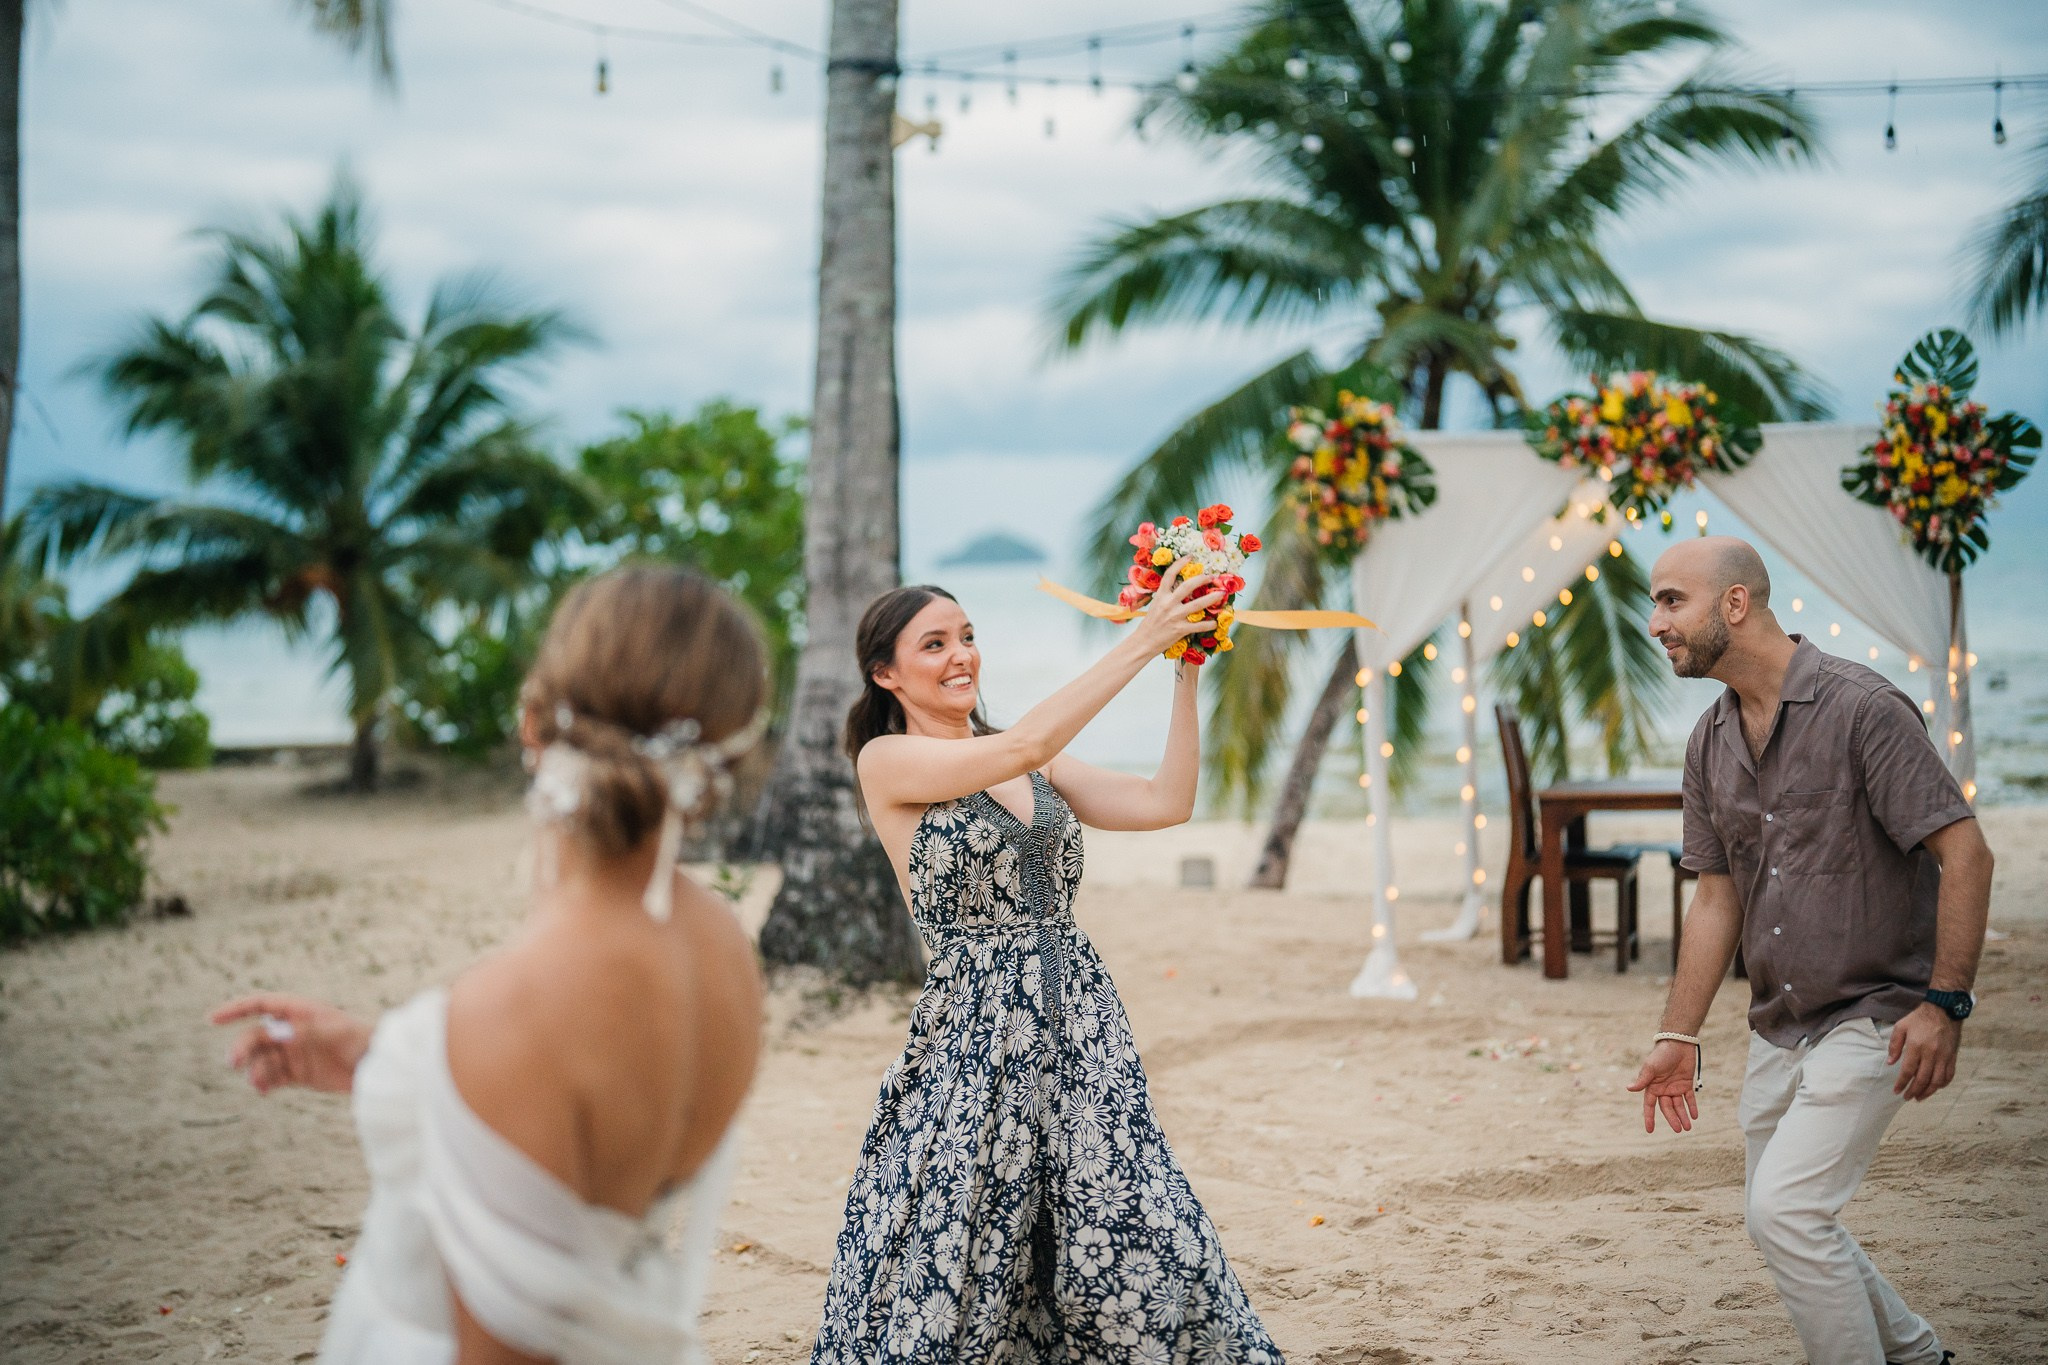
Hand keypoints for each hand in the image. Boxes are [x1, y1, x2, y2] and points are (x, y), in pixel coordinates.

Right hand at [210, 993, 373, 1095]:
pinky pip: (272, 1077)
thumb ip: (307, 1032)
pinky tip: (263, 1089)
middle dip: (243, 1048)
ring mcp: (294, 1053)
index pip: (262, 1006)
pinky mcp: (298, 1074)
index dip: (236, 1010)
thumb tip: (275, 1032)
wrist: (380, 1066)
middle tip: (234, 1062)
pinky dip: (264, 1083)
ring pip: (261, 1060)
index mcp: (302, 1012)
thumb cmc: (363, 1041)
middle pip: (256, 1037)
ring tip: (260, 1083)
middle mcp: (294, 1031)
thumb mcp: (338, 1032)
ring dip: (254, 1069)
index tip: (212, 1019)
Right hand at [1131, 560, 1226, 655]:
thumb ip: (1167, 596)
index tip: (1190, 557)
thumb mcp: (1156, 605)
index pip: (1170, 575)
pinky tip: (1215, 623)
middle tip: (1211, 576)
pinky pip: (1199, 625)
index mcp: (1161, 596)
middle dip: (1201, 579)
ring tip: (1221, 593)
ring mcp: (1175, 616)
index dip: (1180, 564)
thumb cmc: (1150, 623)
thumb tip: (1181, 588)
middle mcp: (1168, 604)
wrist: (1143, 642)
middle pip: (1187, 586)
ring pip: (1197, 604)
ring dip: (1212, 598)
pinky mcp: (1180, 629)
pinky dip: (1209, 624)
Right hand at [1627, 1040, 1700, 1133]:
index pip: (1649, 1106)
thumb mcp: (1651, 1067)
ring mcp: (1675, 1087)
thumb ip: (1642, 1080)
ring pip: (1679, 1106)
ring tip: (1688, 1128)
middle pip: (1667, 1108)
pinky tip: (1694, 1116)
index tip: (1650, 1130)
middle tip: (1678, 1130)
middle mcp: (1663, 1089)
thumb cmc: (1661, 1054)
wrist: (1678, 1043)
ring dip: (1683, 1116)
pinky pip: (1689, 1098)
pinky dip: (1692, 1107)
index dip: (1649, 1118)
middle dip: (1672, 1119)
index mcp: (1652, 1086)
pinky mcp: (1686, 1083)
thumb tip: (1628, 1089)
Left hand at [1888, 1003, 1960, 1100]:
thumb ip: (1894, 1045)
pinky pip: (1949, 1075)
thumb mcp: (1901, 1027)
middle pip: (1922, 1079)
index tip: (1896, 1091)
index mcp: (1916, 1046)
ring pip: (1937, 1081)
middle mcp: (1931, 1053)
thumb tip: (1890, 1063)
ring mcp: (1944, 1056)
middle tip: (1907, 1097)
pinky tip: (1935, 1087)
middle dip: (1914, 1091)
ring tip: (1919, 1097)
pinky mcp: (1953, 1056)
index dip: (1902, 1083)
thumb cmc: (1919, 1017)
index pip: (1908, 1071)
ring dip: (1928, 1092)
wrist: (1944, 1009)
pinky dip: (1942, 1084)